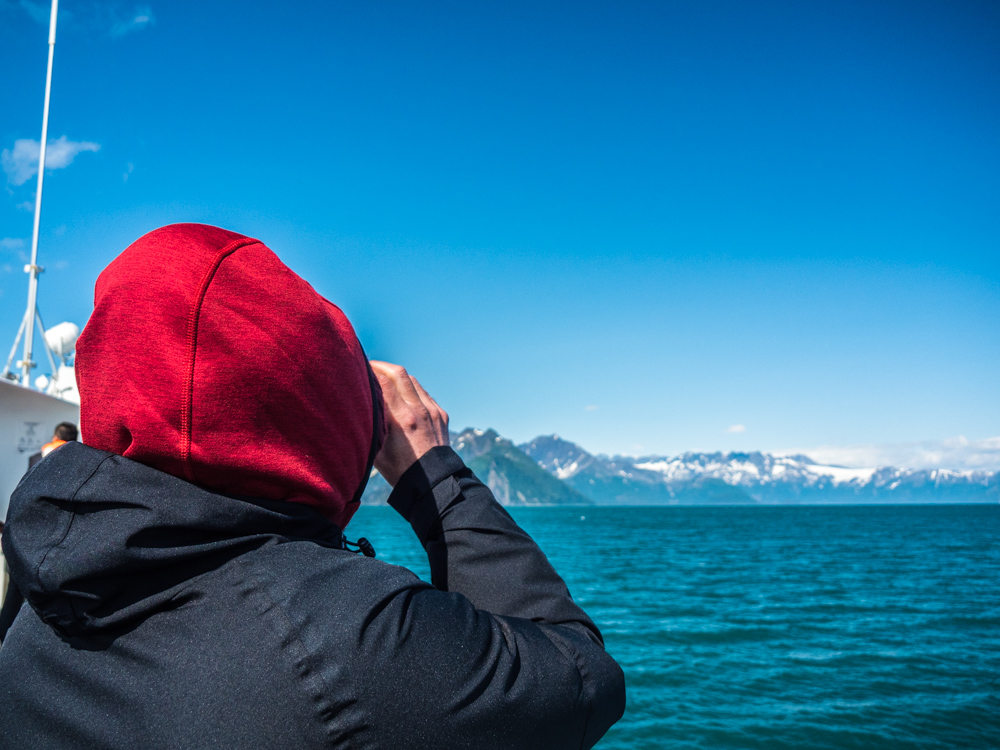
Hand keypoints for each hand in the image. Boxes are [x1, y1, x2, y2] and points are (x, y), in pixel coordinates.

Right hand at [370, 361, 449, 486]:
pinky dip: (410, 388)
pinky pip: (424, 393)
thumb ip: (368, 428)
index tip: (358, 368)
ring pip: (413, 380)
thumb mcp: (376, 451)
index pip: (384, 382)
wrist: (434, 483)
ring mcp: (433, 411)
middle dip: (382, 366)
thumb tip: (353, 411)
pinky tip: (401, 393)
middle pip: (399, 373)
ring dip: (397, 375)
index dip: (369, 371)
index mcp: (402, 419)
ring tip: (383, 377)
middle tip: (369, 366)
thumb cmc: (400, 471)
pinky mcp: (441, 414)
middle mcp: (419, 410)